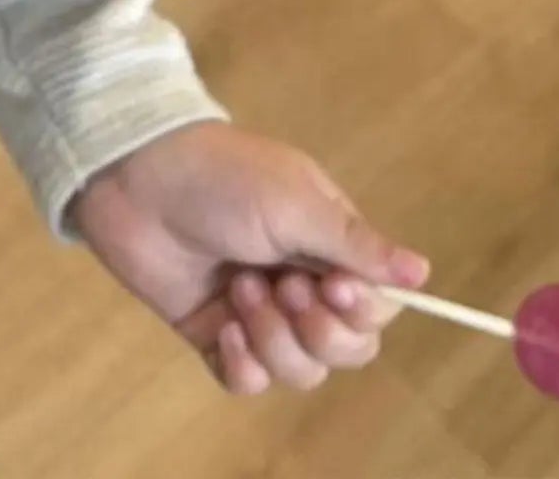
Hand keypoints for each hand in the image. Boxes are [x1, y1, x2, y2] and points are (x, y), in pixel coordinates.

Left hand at [69, 121, 429, 396]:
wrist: (135, 180)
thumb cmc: (221, 177)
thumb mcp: (294, 202)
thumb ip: (355, 245)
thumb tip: (422, 271)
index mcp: (327, 243)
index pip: (376, 306)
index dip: (361, 310)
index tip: (330, 283)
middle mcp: (301, 281)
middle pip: (347, 349)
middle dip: (318, 331)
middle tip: (282, 285)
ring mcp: (259, 311)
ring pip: (301, 371)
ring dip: (273, 337)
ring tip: (239, 287)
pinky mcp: (216, 335)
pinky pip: (250, 382)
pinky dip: (242, 363)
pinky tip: (221, 325)